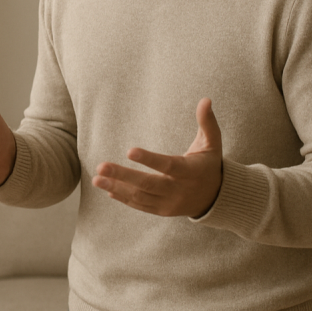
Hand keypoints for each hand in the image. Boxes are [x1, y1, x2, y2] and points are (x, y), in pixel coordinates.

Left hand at [92, 98, 222, 216]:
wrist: (214, 197)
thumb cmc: (209, 164)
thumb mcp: (213, 143)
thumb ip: (207, 122)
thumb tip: (206, 99)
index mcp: (190, 171)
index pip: (168, 166)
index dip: (149, 159)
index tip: (129, 151)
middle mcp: (178, 190)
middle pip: (148, 184)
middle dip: (123, 175)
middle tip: (101, 167)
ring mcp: (169, 203)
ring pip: (140, 196)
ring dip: (117, 187)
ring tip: (96, 178)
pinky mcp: (162, 211)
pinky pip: (140, 206)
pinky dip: (124, 198)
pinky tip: (108, 189)